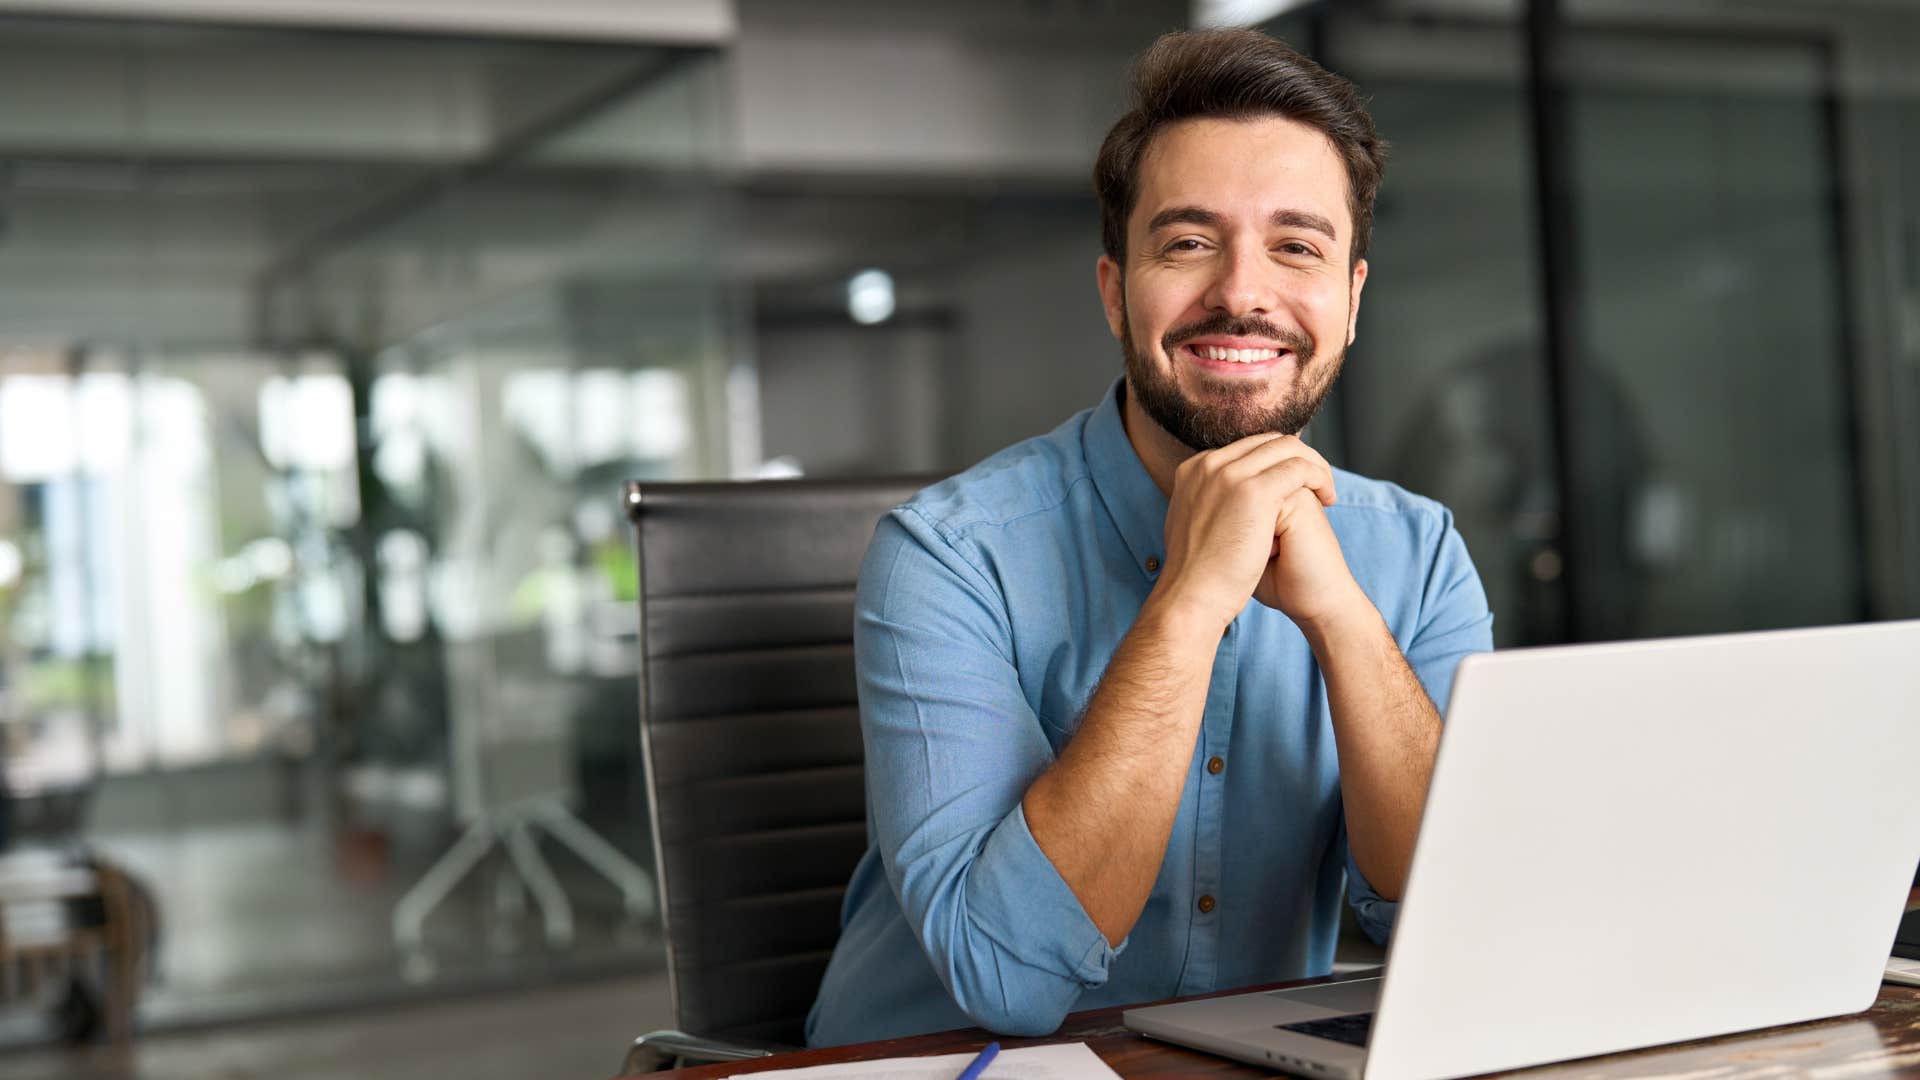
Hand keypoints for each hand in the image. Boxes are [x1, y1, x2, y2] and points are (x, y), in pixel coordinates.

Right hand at [1153, 433, 1360, 630]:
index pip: (1246, 448)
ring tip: (1326, 492)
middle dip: (1297, 458)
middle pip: (1267, 441)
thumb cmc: (1197, 575)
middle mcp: (1209, 464)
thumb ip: (1206, 505)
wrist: (1192, 597)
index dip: (1275, 463)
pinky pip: (1300, 467)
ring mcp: (1229, 474)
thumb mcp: (1190, 526)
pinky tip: (1327, 498)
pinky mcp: (1254, 491)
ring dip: (1314, 466)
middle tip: (1316, 485)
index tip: (1293, 485)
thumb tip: (1219, 505)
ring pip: (1287, 448)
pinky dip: (1320, 477)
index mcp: (1193, 470)